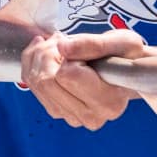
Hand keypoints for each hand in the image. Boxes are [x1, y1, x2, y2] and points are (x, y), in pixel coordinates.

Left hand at [21, 29, 147, 129]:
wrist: (125, 71)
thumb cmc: (126, 57)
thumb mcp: (122, 42)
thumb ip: (94, 44)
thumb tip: (62, 47)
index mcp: (108, 103)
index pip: (67, 75)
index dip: (70, 56)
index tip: (82, 49)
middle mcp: (90, 117)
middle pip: (45, 80)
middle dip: (47, 52)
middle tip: (62, 40)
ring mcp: (71, 117)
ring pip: (34, 82)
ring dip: (39, 56)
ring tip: (58, 46)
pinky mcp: (57, 111)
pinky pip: (30, 84)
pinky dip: (33, 63)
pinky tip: (48, 54)